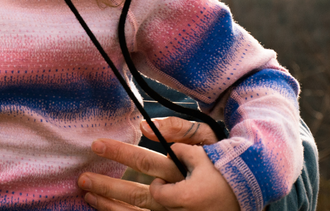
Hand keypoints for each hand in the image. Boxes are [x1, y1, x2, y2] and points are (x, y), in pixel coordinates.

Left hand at [80, 118, 237, 210]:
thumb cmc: (227, 164)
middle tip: (82, 178)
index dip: (137, 166)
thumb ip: (179, 131)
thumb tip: (144, 127)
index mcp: (188, 186)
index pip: (153, 181)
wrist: (247, 190)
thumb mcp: (207, 140)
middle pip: (138, 197)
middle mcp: (180, 207)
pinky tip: (105, 208)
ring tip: (87, 194)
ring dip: (109, 205)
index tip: (124, 153)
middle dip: (107, 186)